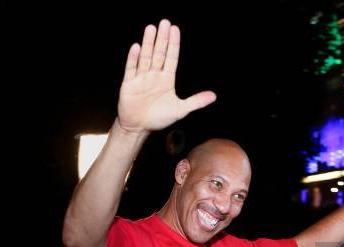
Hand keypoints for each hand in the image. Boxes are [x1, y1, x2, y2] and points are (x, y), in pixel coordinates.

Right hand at [117, 20, 216, 134]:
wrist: (138, 127)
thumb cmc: (158, 118)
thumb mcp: (180, 109)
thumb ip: (196, 101)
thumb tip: (214, 96)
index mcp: (166, 79)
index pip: (171, 58)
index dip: (174, 44)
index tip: (175, 29)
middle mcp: (154, 75)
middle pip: (159, 53)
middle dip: (162, 39)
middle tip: (165, 22)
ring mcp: (141, 78)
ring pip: (145, 57)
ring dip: (148, 43)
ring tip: (151, 28)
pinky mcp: (129, 84)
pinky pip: (131, 69)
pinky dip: (133, 59)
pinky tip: (136, 47)